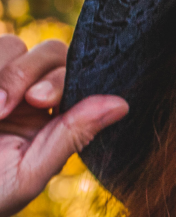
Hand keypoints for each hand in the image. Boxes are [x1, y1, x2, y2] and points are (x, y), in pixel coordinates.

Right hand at [0, 36, 127, 216]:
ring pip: (11, 44)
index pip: (73, 77)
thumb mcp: (29, 172)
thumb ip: (72, 135)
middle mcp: (28, 92)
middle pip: (49, 52)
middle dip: (28, 72)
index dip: (60, 80)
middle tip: (7, 106)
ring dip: (2, 73)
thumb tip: (122, 104)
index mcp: (53, 116)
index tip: (39, 101)